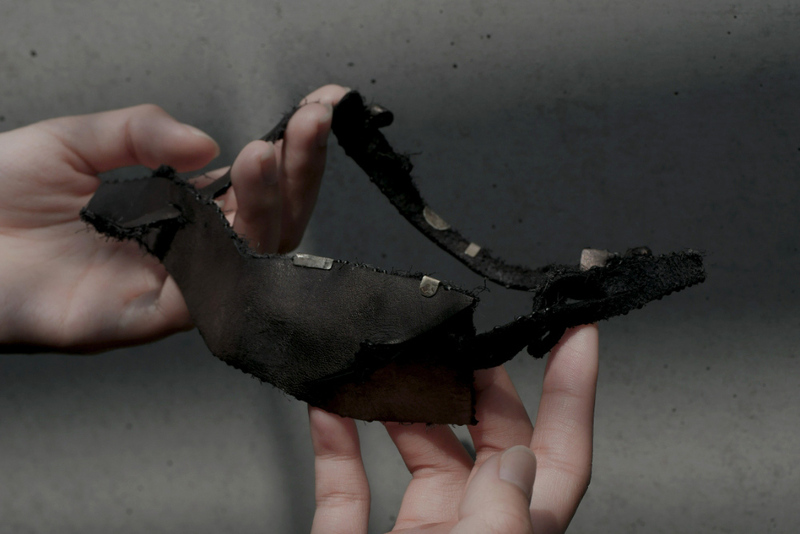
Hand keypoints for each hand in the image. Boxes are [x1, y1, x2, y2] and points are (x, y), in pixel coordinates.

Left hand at [0, 84, 348, 351]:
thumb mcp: (74, 141)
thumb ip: (141, 133)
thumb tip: (208, 143)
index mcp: (173, 211)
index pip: (252, 183)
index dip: (291, 149)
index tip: (318, 110)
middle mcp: (182, 250)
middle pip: (268, 223)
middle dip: (299, 172)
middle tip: (310, 127)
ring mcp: (169, 285)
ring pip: (251, 260)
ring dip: (271, 206)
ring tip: (267, 156)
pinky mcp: (146, 318)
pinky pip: (210, 296)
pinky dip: (233, 255)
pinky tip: (237, 208)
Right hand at [309, 324, 598, 533]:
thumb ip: (502, 510)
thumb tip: (514, 457)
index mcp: (514, 532)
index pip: (561, 451)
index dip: (573, 389)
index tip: (576, 330)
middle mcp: (472, 526)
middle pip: (486, 434)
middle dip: (472, 378)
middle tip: (457, 335)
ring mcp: (418, 532)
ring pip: (418, 449)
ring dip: (399, 404)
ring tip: (388, 365)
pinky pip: (346, 485)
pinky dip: (335, 444)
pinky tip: (327, 410)